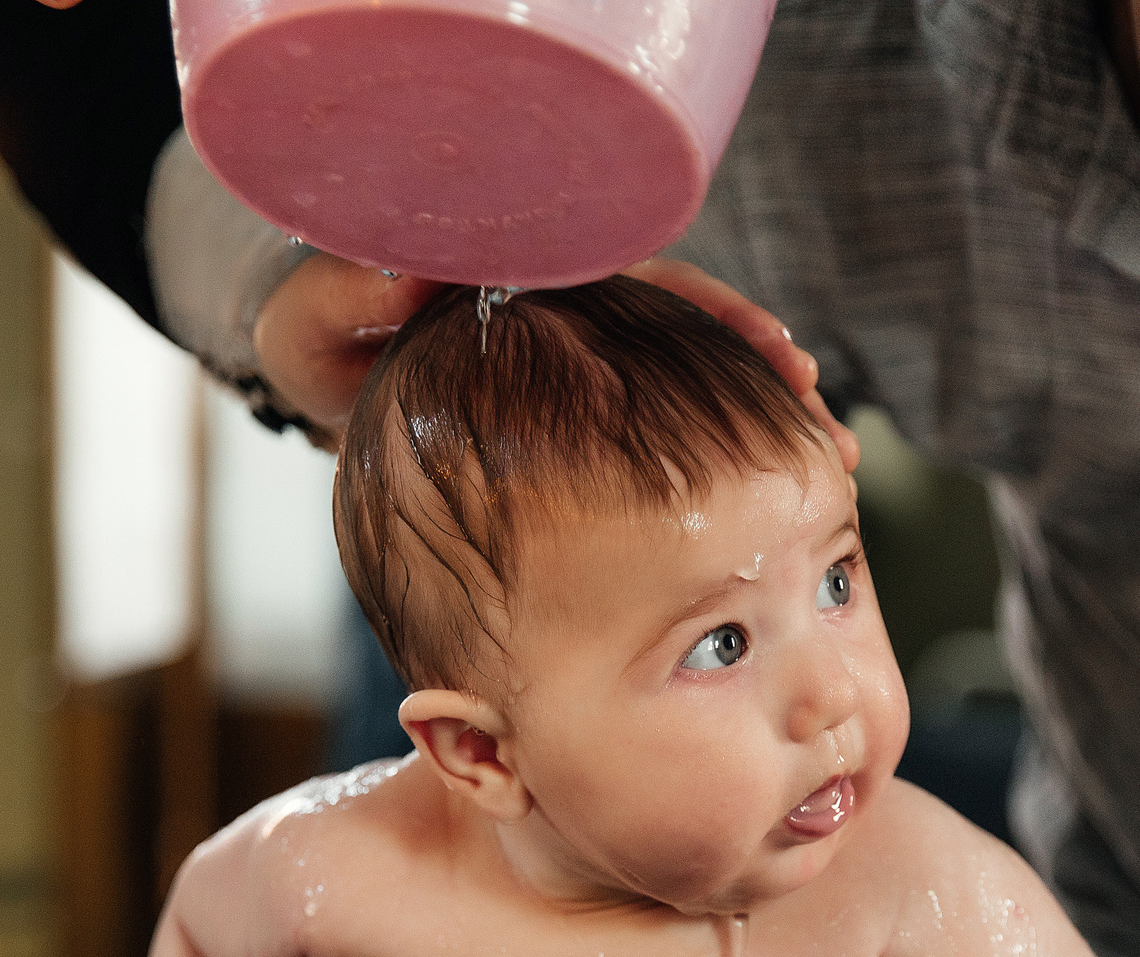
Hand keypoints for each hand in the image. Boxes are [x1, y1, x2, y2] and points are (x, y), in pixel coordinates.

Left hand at [251, 255, 859, 468]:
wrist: (332, 388)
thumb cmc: (323, 350)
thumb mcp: (308, 327)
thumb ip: (337, 301)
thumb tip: (401, 275)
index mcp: (529, 281)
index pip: (633, 283)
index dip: (702, 312)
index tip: (760, 342)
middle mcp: (579, 320)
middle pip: (689, 338)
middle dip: (759, 371)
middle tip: (816, 409)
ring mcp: (596, 377)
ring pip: (698, 394)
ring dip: (766, 425)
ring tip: (831, 463)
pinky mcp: (601, 432)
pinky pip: (679, 443)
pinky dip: (734, 466)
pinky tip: (790, 497)